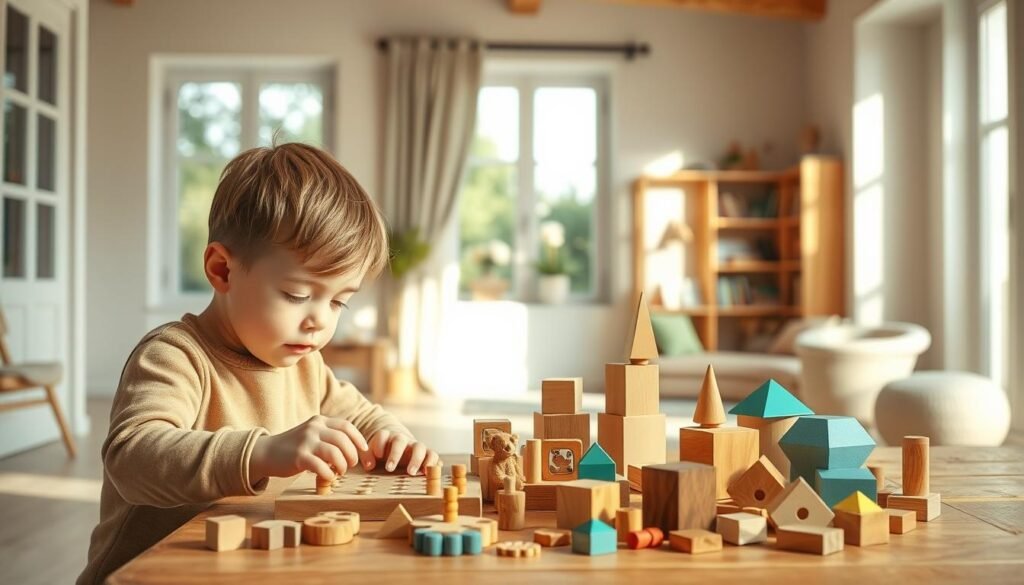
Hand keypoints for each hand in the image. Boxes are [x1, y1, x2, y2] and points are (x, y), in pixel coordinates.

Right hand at [249, 415, 368, 483]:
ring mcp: (306, 442)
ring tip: (339, 471)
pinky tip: (328, 477)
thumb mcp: (312, 434)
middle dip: (352, 455)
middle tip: (350, 465)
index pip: (346, 426)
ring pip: (335, 453)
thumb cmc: (294, 447)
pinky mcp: (299, 457)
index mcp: (319, 421)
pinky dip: (329, 474)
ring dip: (342, 465)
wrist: (266, 452)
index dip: (358, 439)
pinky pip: (321, 466)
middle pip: (343, 440)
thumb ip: (328, 437)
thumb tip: (353, 450)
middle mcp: (314, 428)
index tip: (363, 450)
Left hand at [364, 430, 439, 475]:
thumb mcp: (371, 454)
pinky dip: (433, 463)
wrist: (397, 449)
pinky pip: (433, 455)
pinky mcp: (425, 454)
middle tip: (389, 469)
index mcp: (387, 437)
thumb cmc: (382, 454)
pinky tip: (429, 473)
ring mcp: (415, 446)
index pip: (383, 435)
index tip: (378, 455)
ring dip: (416, 459)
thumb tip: (370, 466)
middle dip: (395, 454)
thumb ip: (367, 457)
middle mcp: (402, 439)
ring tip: (411, 473)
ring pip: (420, 447)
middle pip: (400, 440)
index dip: (380, 444)